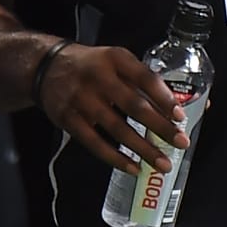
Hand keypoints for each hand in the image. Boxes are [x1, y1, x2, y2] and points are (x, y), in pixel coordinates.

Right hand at [38, 42, 188, 173]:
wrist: (45, 66)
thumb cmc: (91, 66)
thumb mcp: (115, 61)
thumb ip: (142, 81)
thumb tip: (179, 107)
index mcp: (115, 59)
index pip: (144, 78)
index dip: (164, 98)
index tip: (180, 116)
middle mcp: (98, 77)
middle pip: (134, 105)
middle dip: (160, 127)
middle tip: (180, 142)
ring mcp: (81, 99)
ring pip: (117, 128)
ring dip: (142, 149)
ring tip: (162, 163)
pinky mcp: (68, 119)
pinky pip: (95, 143)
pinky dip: (116, 158)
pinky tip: (133, 167)